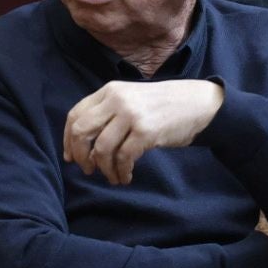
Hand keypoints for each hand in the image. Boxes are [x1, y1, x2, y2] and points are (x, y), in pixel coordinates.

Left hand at [62, 79, 223, 184]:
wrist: (198, 103)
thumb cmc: (164, 105)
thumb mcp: (132, 99)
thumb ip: (109, 113)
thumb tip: (84, 145)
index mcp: (111, 90)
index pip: (75, 115)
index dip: (68, 139)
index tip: (71, 156)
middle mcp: (118, 99)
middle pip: (82, 131)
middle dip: (80, 155)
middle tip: (88, 169)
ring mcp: (132, 114)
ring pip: (101, 148)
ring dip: (104, 168)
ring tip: (113, 176)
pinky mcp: (146, 131)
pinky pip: (123, 158)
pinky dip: (121, 172)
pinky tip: (126, 176)